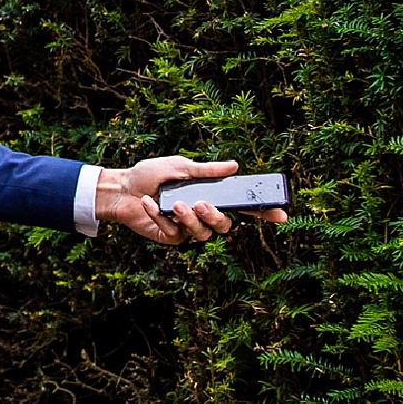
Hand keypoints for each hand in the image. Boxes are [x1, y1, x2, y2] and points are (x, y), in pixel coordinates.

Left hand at [95, 157, 287, 244]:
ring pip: (203, 234)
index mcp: (209, 196)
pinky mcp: (170, 237)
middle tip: (202, 204)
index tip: (281, 214)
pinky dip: (162, 217)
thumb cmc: (150, 175)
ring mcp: (187, 228)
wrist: (121, 188)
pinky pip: (175, 233)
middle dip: (216, 217)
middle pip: (225, 226)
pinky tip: (150, 204)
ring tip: (176, 204)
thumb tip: (235, 166)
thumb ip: (206, 171)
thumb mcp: (179, 166)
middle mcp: (202, 214)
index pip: (241, 206)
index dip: (262, 212)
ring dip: (190, 219)